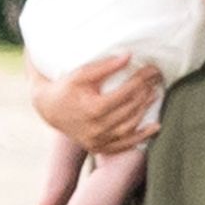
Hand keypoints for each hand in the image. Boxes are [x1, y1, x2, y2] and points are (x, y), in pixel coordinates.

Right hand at [28, 54, 162, 154]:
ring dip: (145, 111)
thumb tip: (128, 56)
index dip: (141, 79)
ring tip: (155, 95)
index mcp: (93, 109)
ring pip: (129, 127)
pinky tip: (155, 127)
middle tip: (156, 79)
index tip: (151, 69)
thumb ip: (104, 66)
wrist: (48, 109)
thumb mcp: (80, 74)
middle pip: (129, 109)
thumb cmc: (65, 88)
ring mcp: (98, 140)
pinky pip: (124, 144)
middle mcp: (97, 128)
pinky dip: (141, 137)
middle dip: (145, 92)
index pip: (125, 93)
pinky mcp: (99, 147)